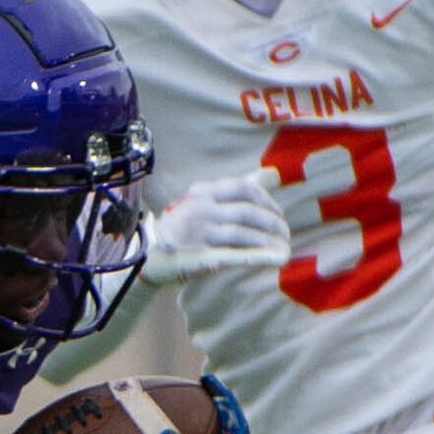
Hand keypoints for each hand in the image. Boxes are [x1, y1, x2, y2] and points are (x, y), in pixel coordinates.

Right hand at [138, 167, 289, 286]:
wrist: (148, 258)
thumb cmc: (182, 228)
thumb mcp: (202, 202)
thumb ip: (236, 190)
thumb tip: (273, 174)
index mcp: (202, 194)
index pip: (243, 188)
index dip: (266, 200)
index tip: (278, 213)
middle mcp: (200, 210)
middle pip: (246, 211)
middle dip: (272, 223)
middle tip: (285, 235)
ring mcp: (199, 234)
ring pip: (242, 233)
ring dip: (269, 241)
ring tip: (285, 249)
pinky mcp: (201, 258)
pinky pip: (234, 256)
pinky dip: (259, 257)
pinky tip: (278, 259)